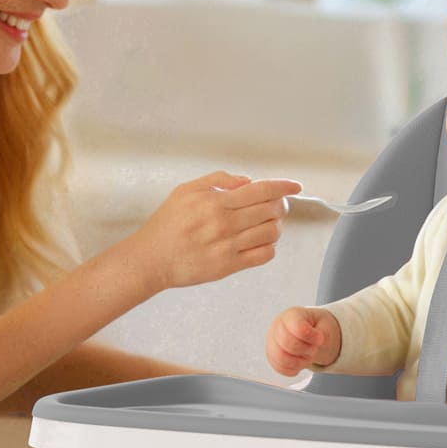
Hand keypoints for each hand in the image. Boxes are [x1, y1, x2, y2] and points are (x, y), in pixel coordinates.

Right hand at [128, 172, 302, 292]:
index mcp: (216, 201)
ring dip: (276, 225)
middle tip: (274, 205)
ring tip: (265, 223)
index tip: (294, 186)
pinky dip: (269, 246)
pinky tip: (259, 241)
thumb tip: (246, 181)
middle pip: (272, 210)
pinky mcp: (229, 266)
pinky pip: (264, 255)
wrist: (152, 259)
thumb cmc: (166, 224)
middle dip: (280, 204)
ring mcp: (229, 246)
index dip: (284, 186)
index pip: (262, 190)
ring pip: (272, 232)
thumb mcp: (186, 190)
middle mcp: (225, 223)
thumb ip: (217, 180)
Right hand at [267, 306, 340, 374]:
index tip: (320, 339)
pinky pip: (280, 368)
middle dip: (306, 350)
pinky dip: (294, 369)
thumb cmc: (314, 326)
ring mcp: (272, 342)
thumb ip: (323, 332)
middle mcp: (277, 327)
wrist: (305, 332)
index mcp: (291, 315)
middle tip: (314, 348)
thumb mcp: (324, 324)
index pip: (298, 328)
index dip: (311, 337)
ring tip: (308, 357)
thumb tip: (319, 340)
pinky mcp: (272, 356)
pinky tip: (301, 362)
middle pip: (288, 343)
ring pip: (282, 358)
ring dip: (300, 362)